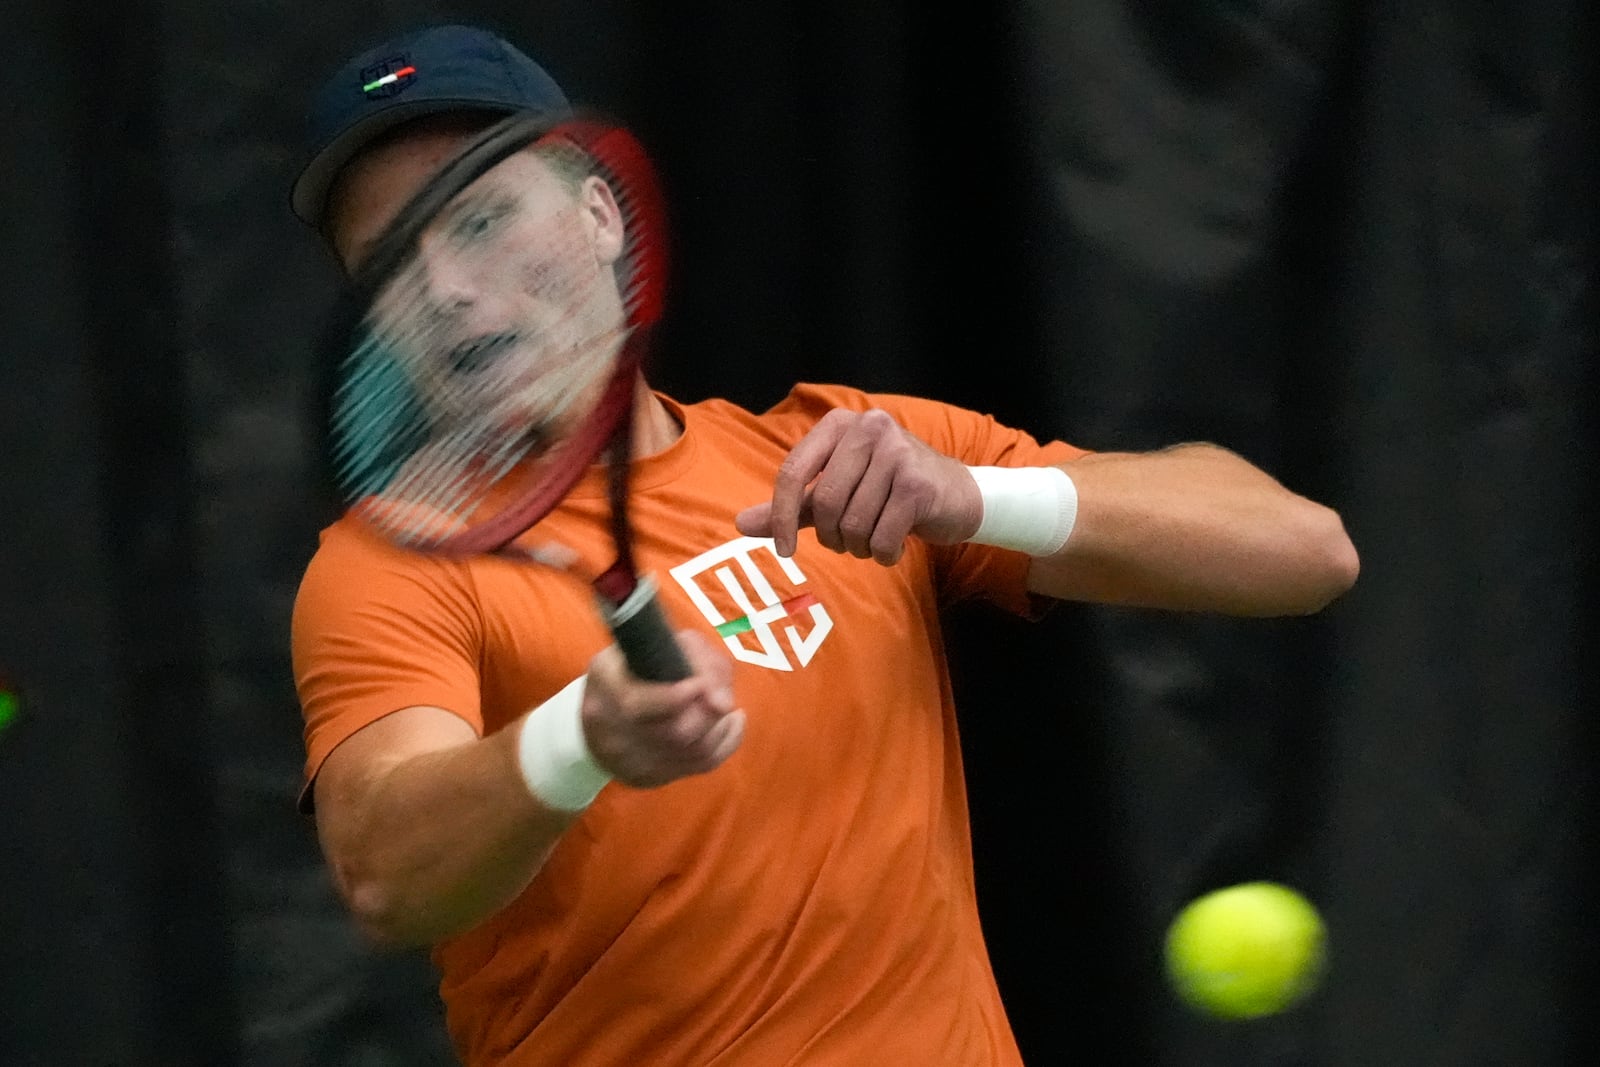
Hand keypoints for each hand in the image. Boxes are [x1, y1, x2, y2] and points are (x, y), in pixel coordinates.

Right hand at [581, 629, 744, 788]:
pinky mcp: (653, 778)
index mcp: (606, 691)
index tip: (700, 684)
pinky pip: (703, 765)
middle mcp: (615, 733)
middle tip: (722, 692)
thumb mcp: (639, 647)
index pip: (637, 704)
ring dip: (721, 724)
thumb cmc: (622, 675)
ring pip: (695, 751)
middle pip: (675, 732)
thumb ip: (686, 651)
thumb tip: (721, 695)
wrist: (590, 726)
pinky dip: (727, 741)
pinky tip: (731, 722)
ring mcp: (634, 762)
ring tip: (725, 703)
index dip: (674, 697)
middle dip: (709, 710)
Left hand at [735, 408, 981, 564]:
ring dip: (860, 547)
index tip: (784, 551)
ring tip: (875, 539)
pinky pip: (881, 537)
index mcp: (840, 424)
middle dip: (832, 536)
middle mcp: (869, 428)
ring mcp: (897, 453)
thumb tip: (740, 523)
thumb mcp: (837, 494)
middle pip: (824, 504)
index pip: (793, 472)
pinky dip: (883, 554)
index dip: (780, 516)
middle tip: (849, 541)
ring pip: (853, 524)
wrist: (957, 496)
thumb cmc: (889, 492)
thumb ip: (791, 507)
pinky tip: (895, 546)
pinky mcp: (919, 483)